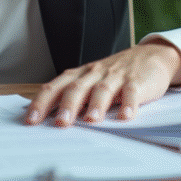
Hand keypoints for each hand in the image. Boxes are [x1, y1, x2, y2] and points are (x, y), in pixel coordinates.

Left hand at [23, 41, 180, 126]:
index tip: (30, 121)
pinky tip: (126, 117)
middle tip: (59, 123)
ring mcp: (115, 77)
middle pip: (77, 88)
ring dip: (96, 105)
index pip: (56, 88)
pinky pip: (131, 92)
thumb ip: (74, 97)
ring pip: (102, 89)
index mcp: (80, 75)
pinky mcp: (136, 82)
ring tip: (91, 121)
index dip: (42, 103)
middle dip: (67, 106)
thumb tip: (48, 120)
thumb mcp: (91, 81)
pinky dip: (128, 104)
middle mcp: (94, 74)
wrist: (150, 56)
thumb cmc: (114, 74)